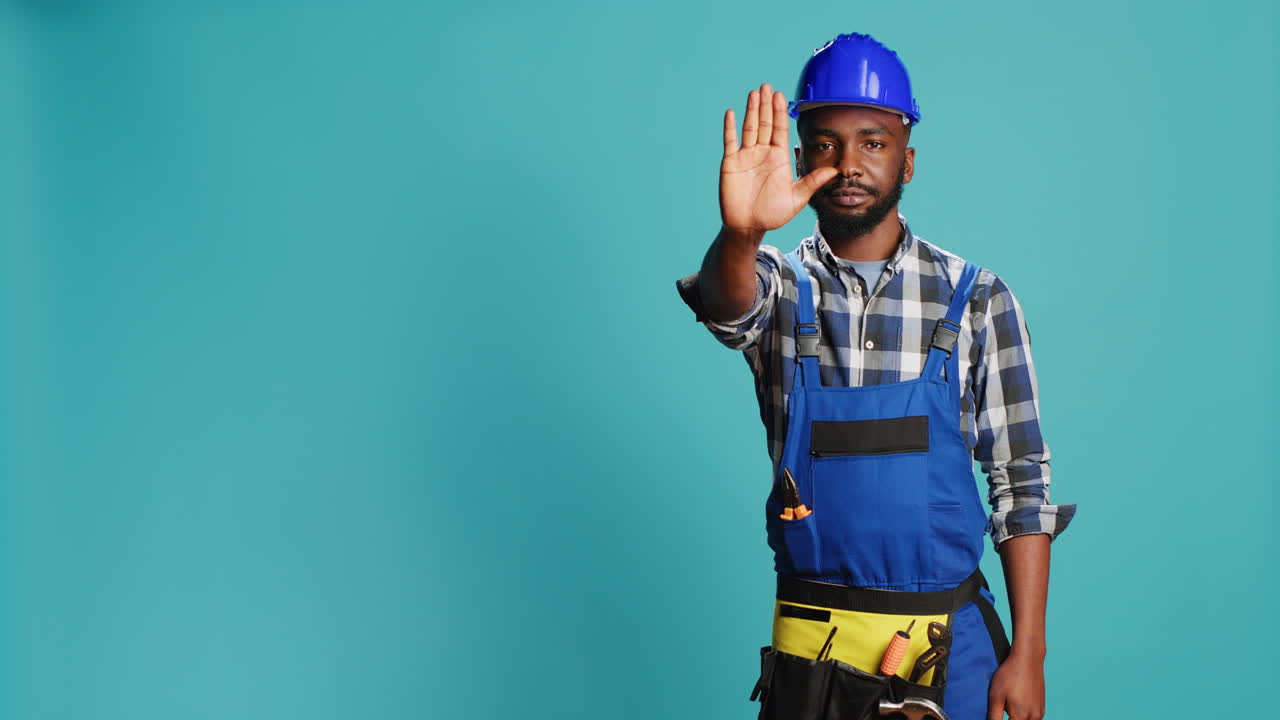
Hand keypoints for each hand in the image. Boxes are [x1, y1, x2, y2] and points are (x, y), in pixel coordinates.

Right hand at [719, 84, 837, 233]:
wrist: (749, 227)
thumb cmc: (772, 214)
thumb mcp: (797, 198)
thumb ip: (813, 182)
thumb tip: (836, 171)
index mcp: (778, 158)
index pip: (780, 130)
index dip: (780, 113)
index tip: (782, 96)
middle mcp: (762, 153)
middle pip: (765, 124)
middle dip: (766, 105)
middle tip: (768, 86)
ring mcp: (746, 156)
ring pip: (749, 127)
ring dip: (751, 110)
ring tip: (755, 93)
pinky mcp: (731, 163)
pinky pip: (730, 142)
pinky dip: (730, 128)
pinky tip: (732, 113)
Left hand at [986, 651, 1044, 719]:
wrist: (1028, 659)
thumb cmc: (1009, 676)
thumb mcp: (995, 697)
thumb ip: (994, 717)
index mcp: (1020, 716)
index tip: (997, 714)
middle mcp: (1033, 718)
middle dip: (1009, 719)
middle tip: (1002, 708)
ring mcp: (1040, 714)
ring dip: (1016, 719)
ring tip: (1008, 707)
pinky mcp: (1042, 708)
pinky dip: (1023, 717)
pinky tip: (1016, 706)